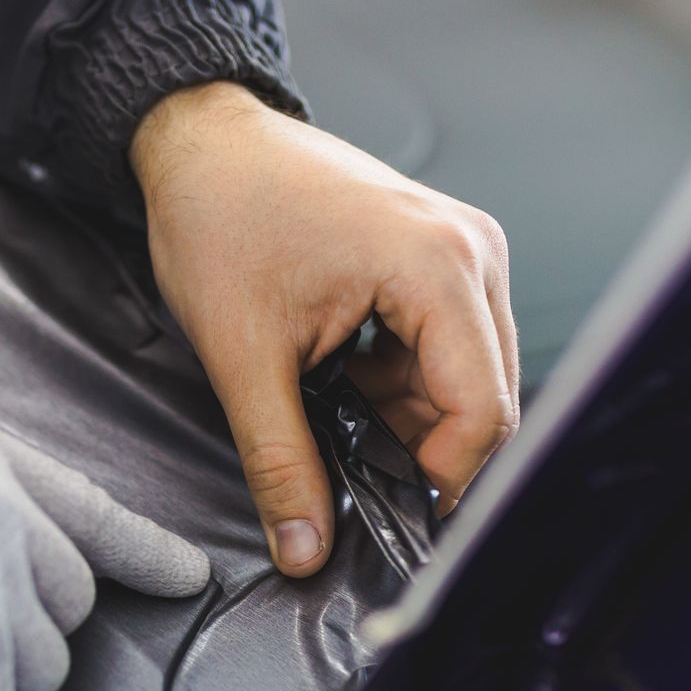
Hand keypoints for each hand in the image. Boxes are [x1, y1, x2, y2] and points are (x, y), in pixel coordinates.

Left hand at [131, 82, 519, 575]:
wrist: (203, 140)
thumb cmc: (220, 214)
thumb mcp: (242, 357)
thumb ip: (280, 462)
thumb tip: (303, 549)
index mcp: (437, 265)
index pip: (483, 410)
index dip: (443, 479)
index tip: (393, 516)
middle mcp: (470, 251)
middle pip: (486, 397)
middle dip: (426, 451)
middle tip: (356, 479)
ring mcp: (463, 250)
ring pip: (469, 379)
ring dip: (410, 419)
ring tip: (338, 418)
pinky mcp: (444, 257)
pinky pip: (448, 350)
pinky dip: (403, 386)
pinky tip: (346, 385)